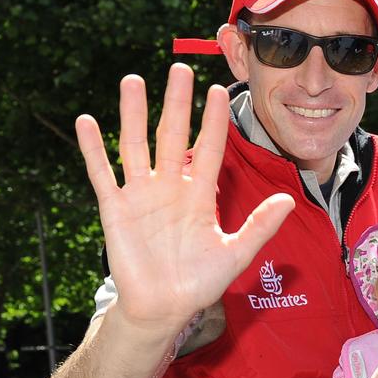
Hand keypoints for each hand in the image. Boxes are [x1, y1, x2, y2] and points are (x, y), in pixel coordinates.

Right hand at [76, 65, 294, 331]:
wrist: (163, 309)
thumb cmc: (199, 282)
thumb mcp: (236, 254)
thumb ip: (260, 226)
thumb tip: (290, 201)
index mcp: (200, 195)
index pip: (208, 148)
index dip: (213, 121)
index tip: (219, 91)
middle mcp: (170, 187)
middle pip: (173, 137)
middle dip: (177, 104)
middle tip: (179, 69)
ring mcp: (141, 195)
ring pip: (136, 145)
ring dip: (134, 114)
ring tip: (133, 80)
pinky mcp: (115, 209)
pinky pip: (102, 174)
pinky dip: (93, 148)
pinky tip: (88, 121)